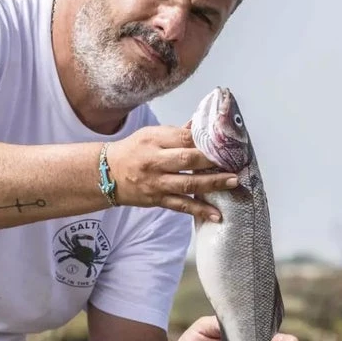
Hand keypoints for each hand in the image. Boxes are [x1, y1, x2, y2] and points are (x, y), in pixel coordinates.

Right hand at [105, 125, 237, 221]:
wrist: (107, 173)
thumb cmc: (133, 150)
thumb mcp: (151, 134)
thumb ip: (177, 133)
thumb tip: (203, 125)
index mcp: (154, 140)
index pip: (183, 138)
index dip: (205, 140)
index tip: (225, 142)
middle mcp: (154, 161)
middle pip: (187, 160)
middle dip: (212, 161)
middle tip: (234, 160)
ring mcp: (156, 183)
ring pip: (187, 184)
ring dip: (212, 184)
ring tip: (233, 181)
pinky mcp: (157, 200)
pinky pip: (181, 206)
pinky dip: (200, 211)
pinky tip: (217, 215)